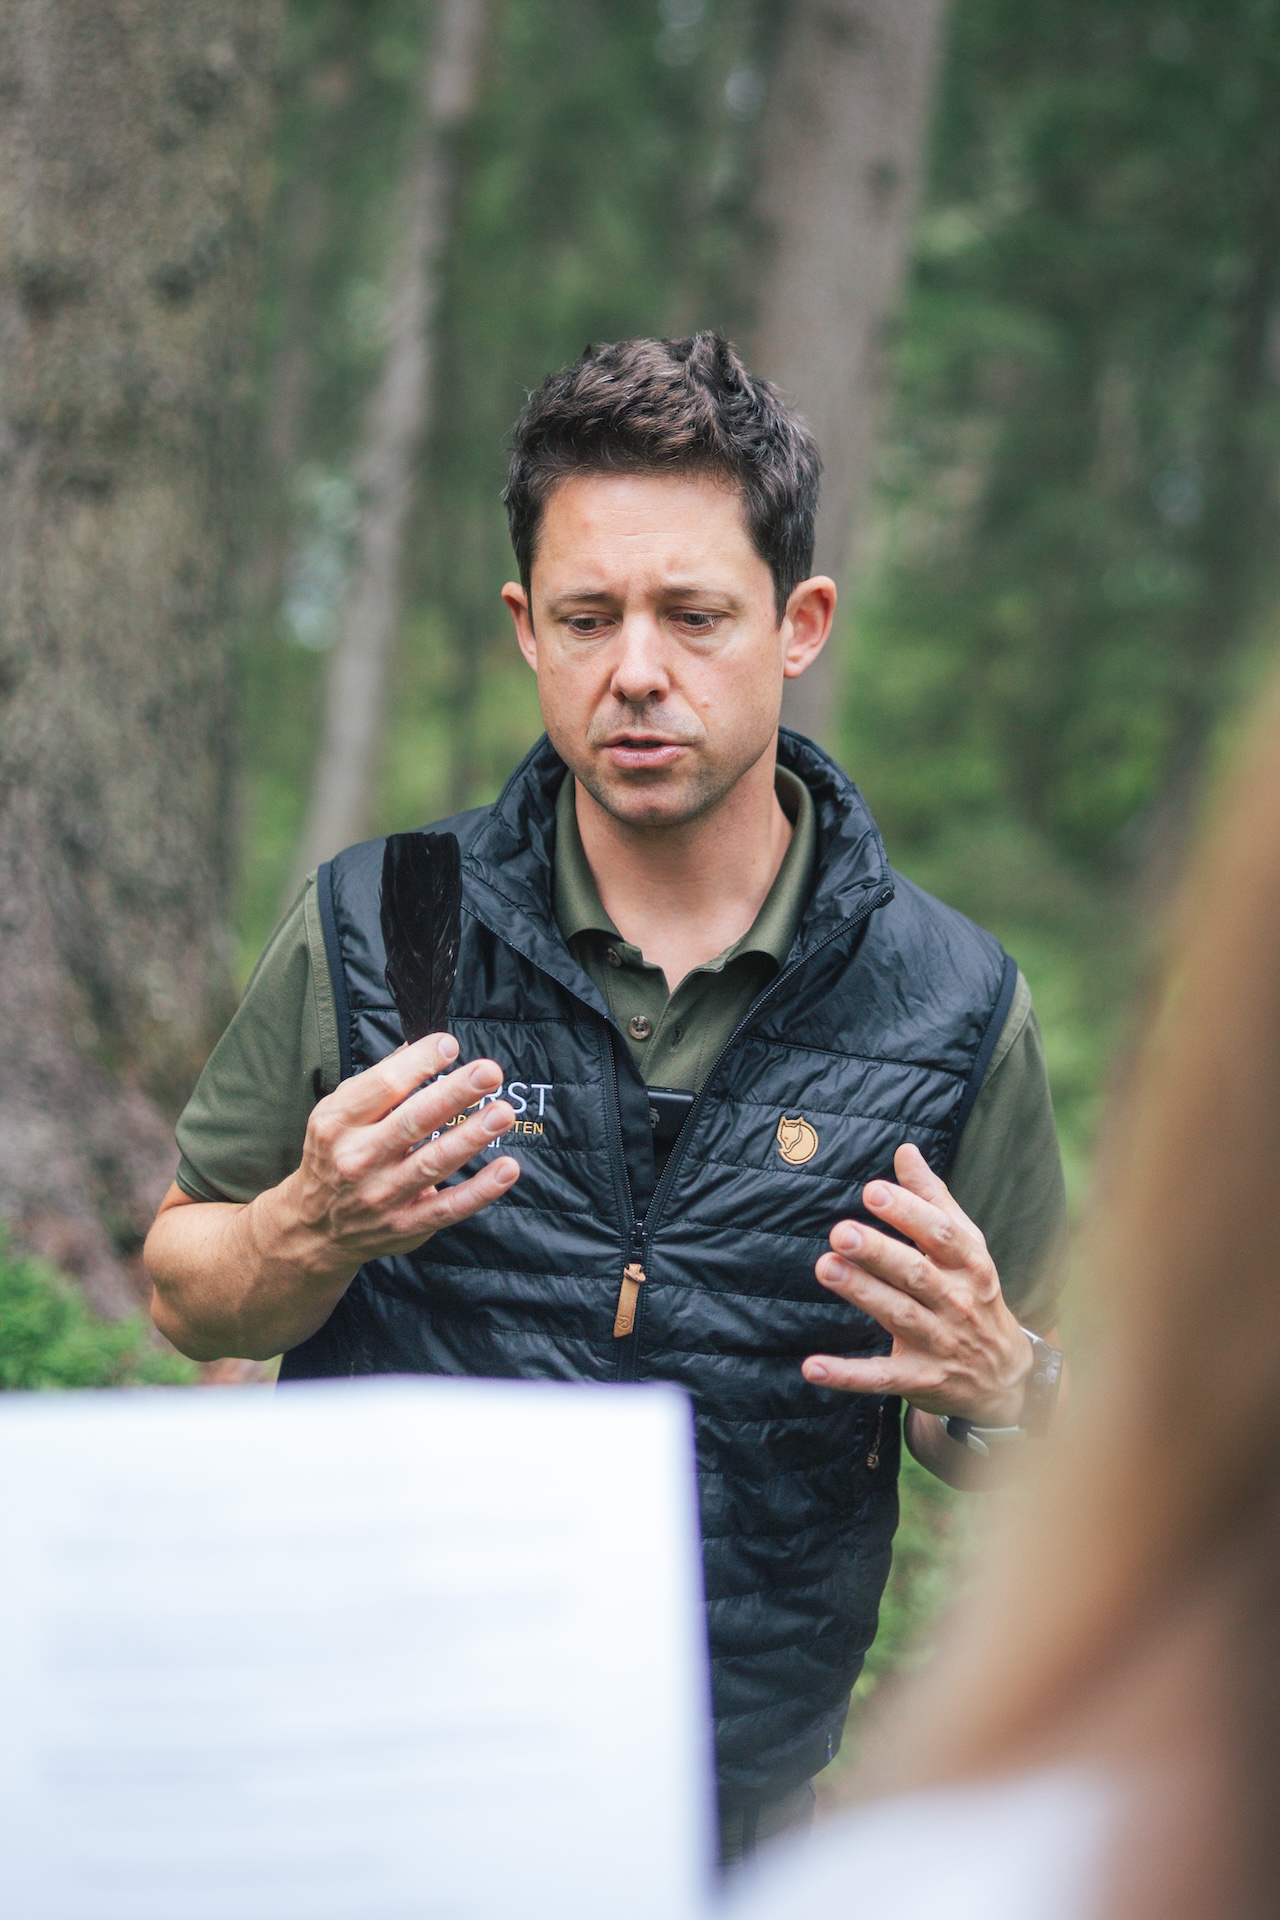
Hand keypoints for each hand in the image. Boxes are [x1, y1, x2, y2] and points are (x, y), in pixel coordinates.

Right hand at [254, 1032, 519, 1284]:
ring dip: (472, 1137)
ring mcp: (382, 1195)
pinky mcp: (405, 1225)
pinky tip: (507, 1168)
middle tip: (489, 1072)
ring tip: (503, 1113)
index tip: (449, 1045)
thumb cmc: (335, 1155)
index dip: (419, 1063)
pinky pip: (448, 1208)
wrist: (313, 1227)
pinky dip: (480, 1190)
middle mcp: (358, 1158)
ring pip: (433, 1163)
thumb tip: (423, 1044)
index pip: (383, 1087)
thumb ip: (380, 1080)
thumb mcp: (338, 1112)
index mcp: (338, 1122)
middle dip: (454, 1094)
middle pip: (413, 1121)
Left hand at [802, 1142, 1031, 1425]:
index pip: (940, 1234)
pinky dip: (847, 1374)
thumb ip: (933, 1199)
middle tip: (841, 1232)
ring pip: (898, 1315)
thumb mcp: (966, 1247)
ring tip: (826, 1268)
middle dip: (879, 1252)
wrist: (1005, 1376)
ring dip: (862, 1293)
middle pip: (916, 1273)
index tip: (872, 1191)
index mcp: (968, 1264)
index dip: (908, 1212)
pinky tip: (812, 1366)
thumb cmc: (974, 1294)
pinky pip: (880, 1377)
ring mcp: (939, 1343)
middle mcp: (956, 1302)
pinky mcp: (919, 1379)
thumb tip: (904, 1150)